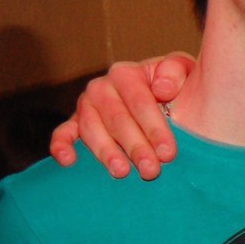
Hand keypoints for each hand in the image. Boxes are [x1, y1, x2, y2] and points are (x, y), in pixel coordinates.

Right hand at [49, 53, 193, 179]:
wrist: (164, 97)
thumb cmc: (175, 86)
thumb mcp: (183, 71)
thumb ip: (176, 71)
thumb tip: (161, 88)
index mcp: (126, 74)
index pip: (140, 102)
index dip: (154, 128)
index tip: (168, 152)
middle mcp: (101, 88)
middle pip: (117, 120)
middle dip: (135, 147)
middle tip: (150, 170)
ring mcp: (86, 105)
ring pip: (92, 130)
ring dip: (106, 152)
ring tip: (122, 172)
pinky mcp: (75, 123)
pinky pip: (63, 133)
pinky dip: (61, 146)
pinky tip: (68, 161)